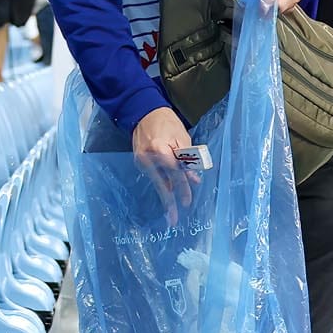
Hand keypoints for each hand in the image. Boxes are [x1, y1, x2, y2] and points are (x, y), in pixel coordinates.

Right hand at [133, 106, 198, 224]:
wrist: (143, 112)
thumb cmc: (167, 123)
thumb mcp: (182, 138)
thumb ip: (187, 159)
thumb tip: (194, 179)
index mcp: (160, 150)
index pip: (175, 174)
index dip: (183, 188)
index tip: (187, 202)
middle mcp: (148, 158)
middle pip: (162, 184)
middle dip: (168, 202)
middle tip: (173, 220)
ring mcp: (141, 161)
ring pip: (157, 182)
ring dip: (166, 195)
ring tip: (171, 212)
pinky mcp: (138, 161)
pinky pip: (153, 175)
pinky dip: (162, 183)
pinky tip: (168, 192)